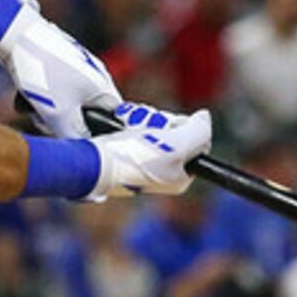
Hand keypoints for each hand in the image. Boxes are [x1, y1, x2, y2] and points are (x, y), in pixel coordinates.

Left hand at [0, 0, 120, 138]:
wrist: (16, 36)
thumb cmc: (42, 72)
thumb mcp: (59, 113)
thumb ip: (75, 135)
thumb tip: (85, 150)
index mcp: (103, 86)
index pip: (113, 119)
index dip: (98, 133)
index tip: (79, 141)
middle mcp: (95, 76)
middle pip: (88, 112)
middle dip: (67, 123)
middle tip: (48, 122)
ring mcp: (76, 67)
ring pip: (68, 102)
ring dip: (50, 110)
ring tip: (33, 106)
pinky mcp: (58, 63)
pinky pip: (55, 89)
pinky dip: (42, 96)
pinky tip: (25, 96)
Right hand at [88, 103, 211, 199]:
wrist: (92, 163)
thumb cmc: (135, 159)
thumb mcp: (178, 145)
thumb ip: (200, 130)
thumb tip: (204, 117)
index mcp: (179, 178)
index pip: (194, 142)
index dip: (184, 127)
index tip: (170, 125)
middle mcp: (162, 172)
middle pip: (172, 132)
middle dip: (159, 123)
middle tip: (146, 128)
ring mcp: (141, 162)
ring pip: (152, 127)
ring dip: (142, 121)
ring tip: (130, 128)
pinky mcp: (123, 153)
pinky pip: (133, 128)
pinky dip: (128, 123)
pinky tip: (120, 126)